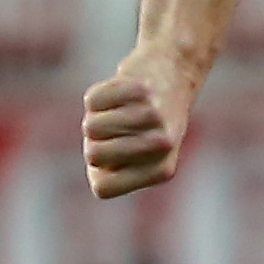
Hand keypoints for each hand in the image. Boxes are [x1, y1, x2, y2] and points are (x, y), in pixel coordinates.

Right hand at [83, 49, 196, 198]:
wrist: (172, 76)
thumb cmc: (144, 125)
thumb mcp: (132, 157)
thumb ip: (110, 169)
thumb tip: (99, 167)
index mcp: (161, 170)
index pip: (104, 187)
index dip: (98, 170)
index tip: (117, 155)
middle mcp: (163, 145)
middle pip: (93, 155)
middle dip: (95, 141)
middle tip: (119, 129)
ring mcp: (154, 116)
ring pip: (91, 127)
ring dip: (98, 115)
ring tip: (122, 109)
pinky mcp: (140, 87)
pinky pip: (93, 100)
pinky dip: (101, 94)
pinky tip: (124, 91)